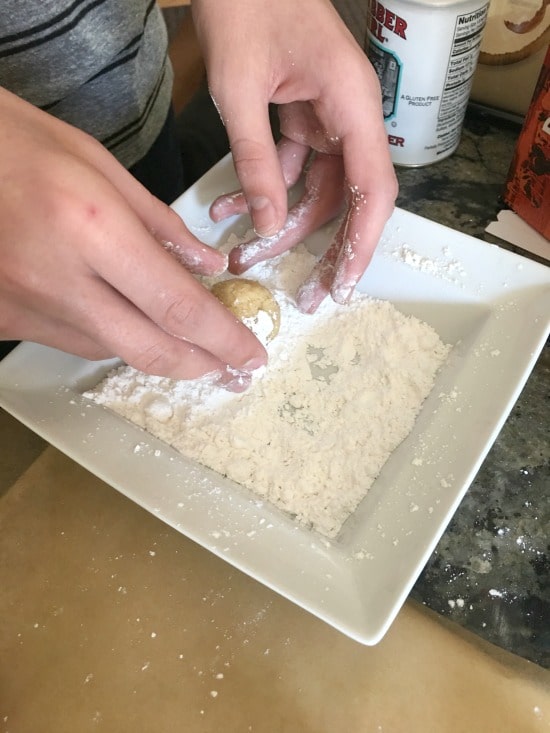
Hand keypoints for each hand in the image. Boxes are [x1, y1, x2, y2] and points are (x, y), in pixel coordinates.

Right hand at [0, 88, 265, 387]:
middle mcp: (60, 281)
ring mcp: (26, 308)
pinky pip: (76, 342)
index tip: (252, 355)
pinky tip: (133, 327)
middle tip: (234, 370)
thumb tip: (207, 265)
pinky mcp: (5, 320)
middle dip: (202, 365)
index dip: (223, 338)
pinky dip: (115, 339)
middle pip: (150, 348)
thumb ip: (159, 222)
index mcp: (92, 229)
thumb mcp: (97, 163)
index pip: (177, 305)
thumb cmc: (13, 141)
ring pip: (114, 352)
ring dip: (161, 354)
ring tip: (194, 348)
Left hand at [193, 0, 397, 311]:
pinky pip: (289, 167)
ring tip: (243, 258)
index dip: (361, 244)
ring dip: (280, 224)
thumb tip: (266, 224)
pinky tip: (227, 209)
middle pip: (346, 199)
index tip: (342, 286)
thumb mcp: (239, 90)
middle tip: (304, 295)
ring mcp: (326, 117)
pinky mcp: (302, 116)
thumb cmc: (243, 5)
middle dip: (321, 248)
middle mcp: (349, 116)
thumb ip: (256, 159)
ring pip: (315, 190)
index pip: (373, 190)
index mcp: (352, 104)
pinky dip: (261, 189)